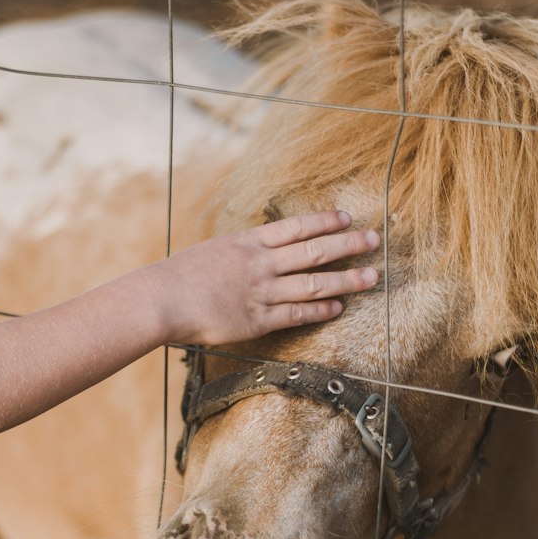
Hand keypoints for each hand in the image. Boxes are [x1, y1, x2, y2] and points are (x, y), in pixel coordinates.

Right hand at [156, 210, 379, 346]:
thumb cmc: (181, 276)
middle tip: (376, 240)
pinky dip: (320, 310)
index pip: (296, 227)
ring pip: (313, 284)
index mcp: (249, 243)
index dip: (325, 222)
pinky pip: (296, 314)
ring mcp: (261, 292)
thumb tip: (262, 249)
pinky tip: (338, 306)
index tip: (347, 218)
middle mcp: (261, 264)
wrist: (161, 300)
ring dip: (346, 279)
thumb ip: (242, 251)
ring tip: (371, 276)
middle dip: (348, 244)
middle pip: (314, 251)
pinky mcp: (257, 320)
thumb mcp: (214, 251)